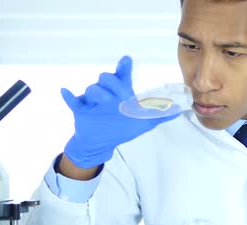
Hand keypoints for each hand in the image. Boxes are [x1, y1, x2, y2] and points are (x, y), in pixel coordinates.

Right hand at [61, 55, 179, 168]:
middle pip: (107, 78)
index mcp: (121, 94)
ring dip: (98, 93)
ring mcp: (93, 101)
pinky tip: (65, 91)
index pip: (122, 76)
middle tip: (121, 95)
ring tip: (104, 103)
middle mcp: (107, 93)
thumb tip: (180, 111)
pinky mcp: (81, 109)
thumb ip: (160, 115)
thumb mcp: (143, 122)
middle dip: (113, 84)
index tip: (127, 60)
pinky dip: (69, 96)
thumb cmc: (121, 128)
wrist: (103, 143)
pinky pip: (73, 100)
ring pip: (93, 88)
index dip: (124, 67)